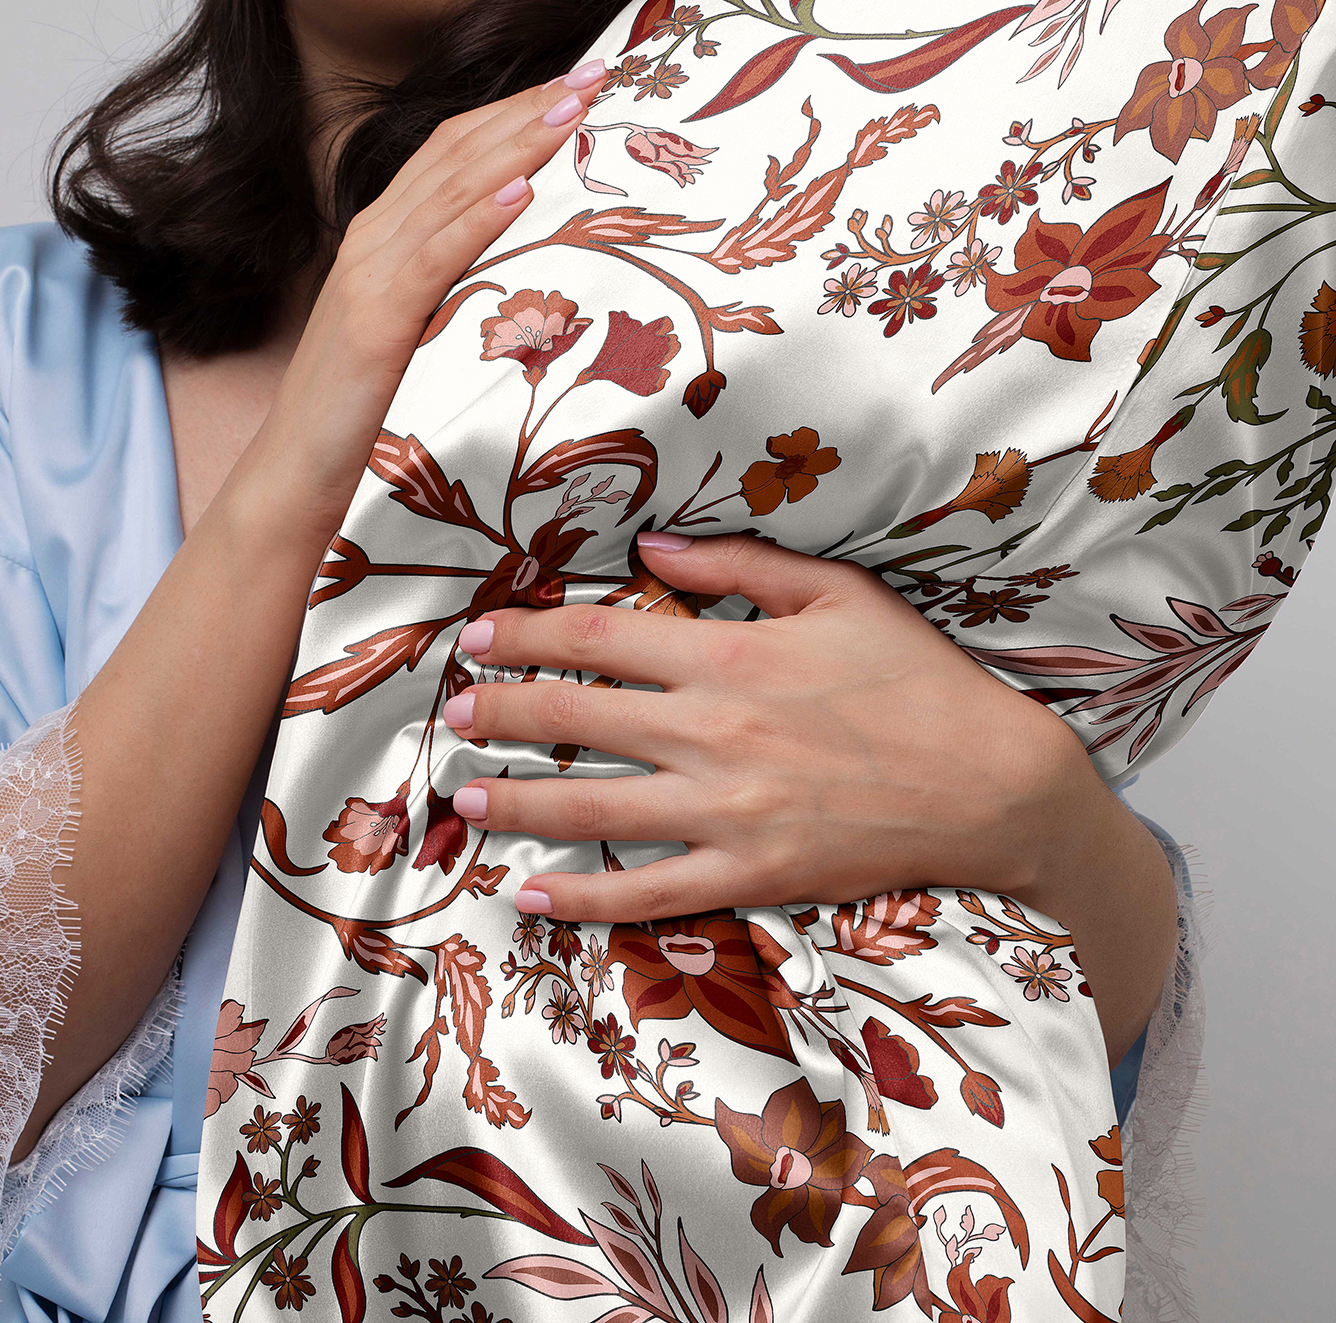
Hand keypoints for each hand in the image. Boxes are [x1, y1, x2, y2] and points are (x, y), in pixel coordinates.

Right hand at [243, 60, 610, 546]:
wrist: (297, 474)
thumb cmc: (363, 414)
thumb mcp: (418, 339)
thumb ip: (454, 297)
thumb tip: (524, 283)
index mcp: (387, 240)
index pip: (456, 155)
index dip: (515, 114)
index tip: (578, 88)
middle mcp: (375, 241)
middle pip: (457, 153)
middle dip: (528, 109)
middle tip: (597, 74)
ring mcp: (370, 275)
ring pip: (450, 190)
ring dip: (516, 144)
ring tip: (574, 109)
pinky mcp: (375, 319)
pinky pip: (433, 255)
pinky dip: (477, 218)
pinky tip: (521, 189)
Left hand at [442, 530, 1177, 1066]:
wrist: (992, 784)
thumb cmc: (917, 681)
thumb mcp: (840, 594)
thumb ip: (741, 563)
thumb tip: (651, 547)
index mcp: (730, 654)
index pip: (598, 637)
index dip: (526, 634)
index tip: (480, 637)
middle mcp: (712, 732)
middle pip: (574, 718)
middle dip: (500, 712)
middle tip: (454, 711)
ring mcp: (725, 811)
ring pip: (591, 807)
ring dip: (516, 800)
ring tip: (463, 795)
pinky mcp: (748, 875)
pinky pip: (646, 892)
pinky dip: (582, 898)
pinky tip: (529, 896)